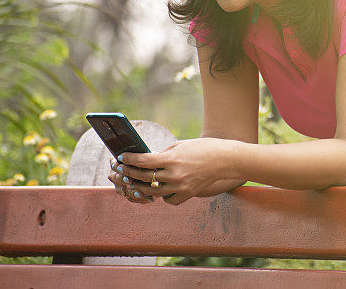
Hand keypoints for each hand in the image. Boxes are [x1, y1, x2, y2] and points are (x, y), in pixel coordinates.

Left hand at [110, 138, 241, 205]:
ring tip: (134, 181)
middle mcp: (175, 175)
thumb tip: (146, 160)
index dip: (130, 159)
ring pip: (152, 191)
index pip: (144, 161)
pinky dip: (162, 195)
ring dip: (141, 186)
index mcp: (172, 160)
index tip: (122, 157)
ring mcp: (180, 187)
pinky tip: (159, 189)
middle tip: (122, 169)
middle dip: (130, 172)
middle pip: (144, 177)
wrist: (224, 160)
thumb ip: (163, 155)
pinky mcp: (187, 195)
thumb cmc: (202, 148)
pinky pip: (168, 199)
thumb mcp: (180, 146)